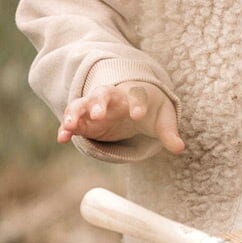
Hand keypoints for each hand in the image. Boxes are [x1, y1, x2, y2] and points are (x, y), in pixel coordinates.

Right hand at [57, 81, 184, 153]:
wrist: (135, 103)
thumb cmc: (151, 109)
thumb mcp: (163, 119)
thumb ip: (169, 133)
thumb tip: (180, 148)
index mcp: (135, 94)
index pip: (137, 95)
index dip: (137, 104)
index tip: (138, 115)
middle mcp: (112, 97)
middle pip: (103, 94)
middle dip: (99, 103)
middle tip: (98, 114)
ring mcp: (96, 107)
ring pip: (83, 104)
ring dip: (76, 113)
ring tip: (70, 126)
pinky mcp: (85, 119)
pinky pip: (74, 120)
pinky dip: (66, 128)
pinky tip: (62, 139)